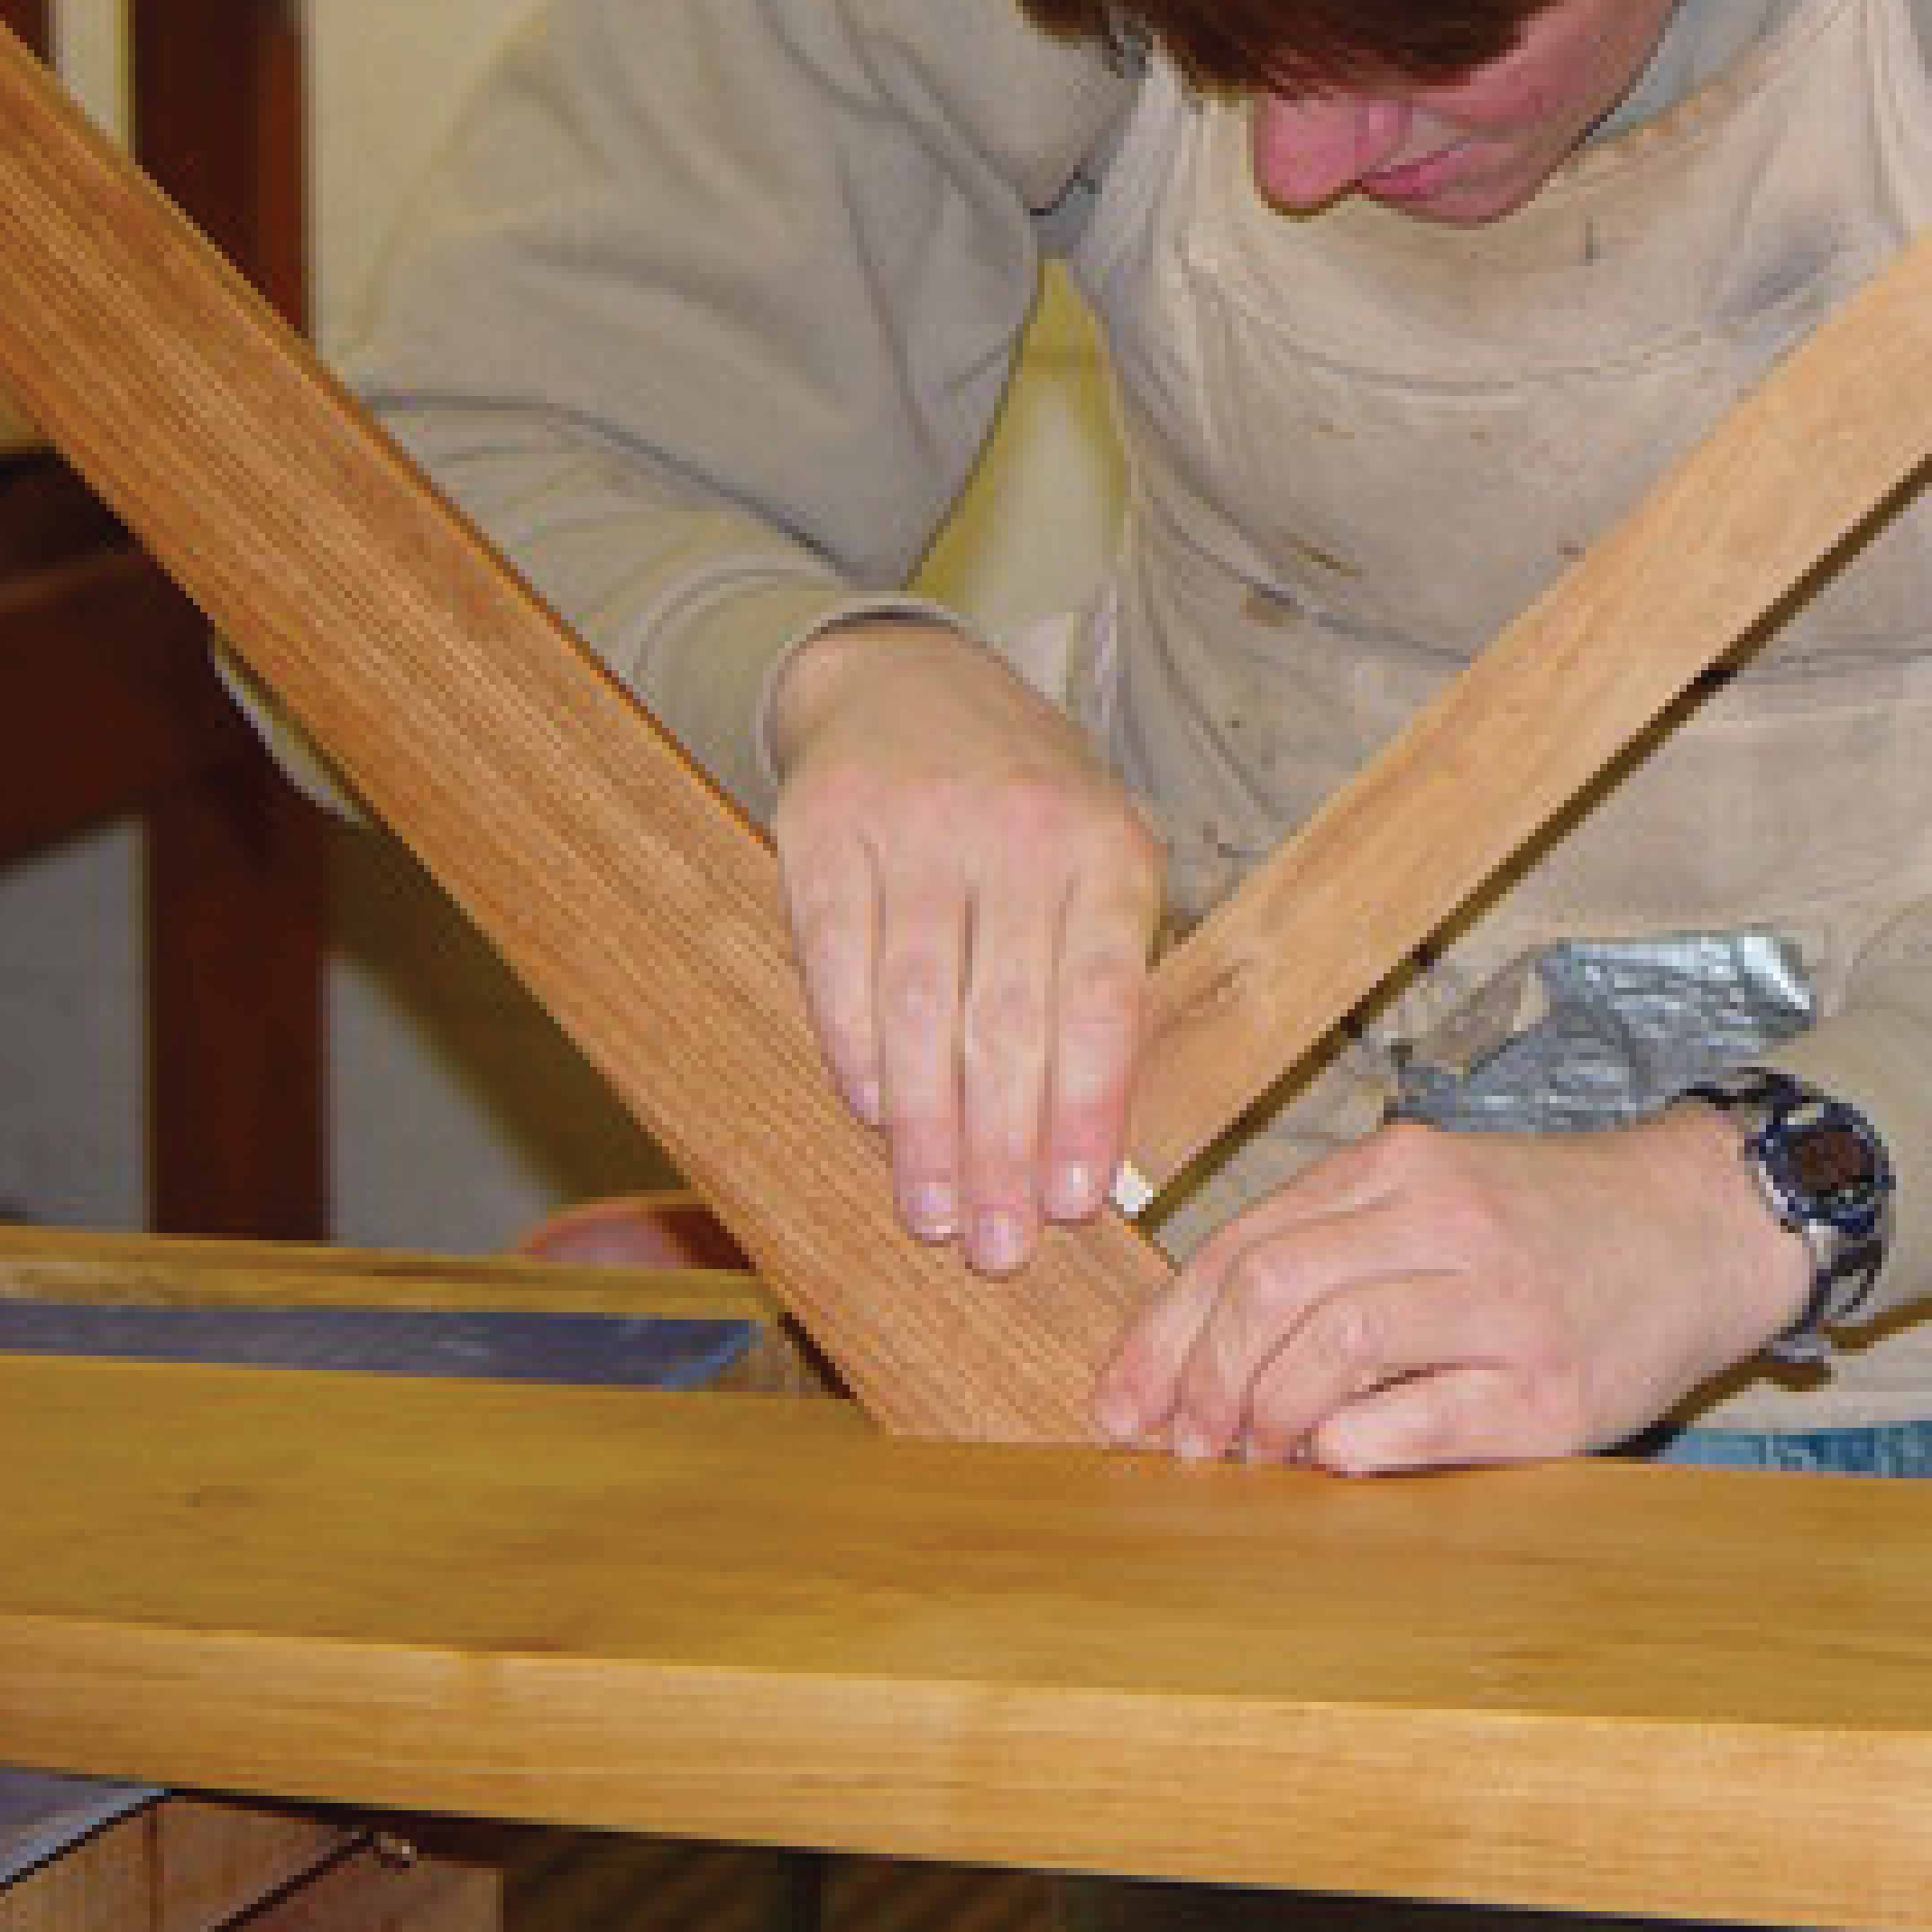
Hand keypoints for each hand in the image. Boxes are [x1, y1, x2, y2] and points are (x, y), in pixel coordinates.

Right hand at [769, 617, 1164, 1274]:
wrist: (912, 683)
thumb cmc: (1030, 808)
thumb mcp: (1100, 864)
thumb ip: (1102, 984)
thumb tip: (1093, 1148)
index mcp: (1106, 849)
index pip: (1101, 1000)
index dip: (1085, 1109)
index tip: (1070, 1206)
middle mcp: (1018, 833)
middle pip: (1007, 1020)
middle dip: (1001, 1148)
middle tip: (994, 1248)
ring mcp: (917, 829)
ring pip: (917, 1007)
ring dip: (924, 1127)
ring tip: (932, 1211)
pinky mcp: (825, 834)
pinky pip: (837, 968)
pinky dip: (854, 1055)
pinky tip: (872, 1119)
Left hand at [1090, 1105, 1814, 1472]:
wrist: (1709, 1226)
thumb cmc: (1555, 1225)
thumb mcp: (1438, 1193)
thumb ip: (1332, 1245)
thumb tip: (1192, 1352)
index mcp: (1401, 1168)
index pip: (1241, 1247)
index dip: (1164, 1336)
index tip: (1124, 1403)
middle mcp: (1446, 1222)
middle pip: (1269, 1292)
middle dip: (1200, 1381)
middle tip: (1186, 1444)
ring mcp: (1502, 1304)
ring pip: (1332, 1345)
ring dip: (1265, 1416)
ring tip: (1257, 1455)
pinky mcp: (1549, 1389)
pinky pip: (1417, 1419)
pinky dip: (1350, 1447)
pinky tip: (1333, 1459)